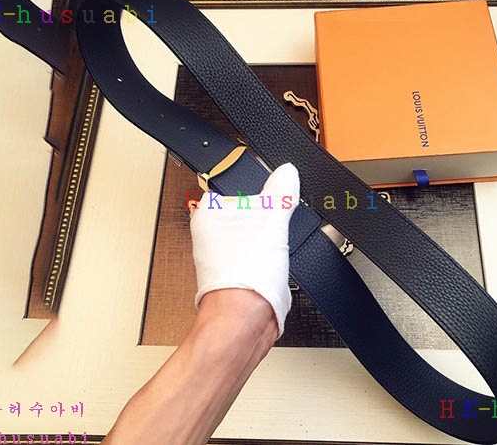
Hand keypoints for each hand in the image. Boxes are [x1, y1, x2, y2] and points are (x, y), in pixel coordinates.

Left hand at [190, 163, 300, 337]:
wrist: (246, 324)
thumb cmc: (242, 278)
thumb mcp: (271, 222)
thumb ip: (280, 193)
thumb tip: (287, 172)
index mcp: (209, 214)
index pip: (235, 186)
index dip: (260, 184)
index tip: (278, 186)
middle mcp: (214, 235)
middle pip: (251, 211)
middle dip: (272, 214)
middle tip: (284, 217)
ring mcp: (229, 256)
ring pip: (260, 235)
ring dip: (278, 237)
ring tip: (283, 242)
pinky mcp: (246, 273)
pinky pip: (266, 255)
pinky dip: (279, 255)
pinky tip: (286, 259)